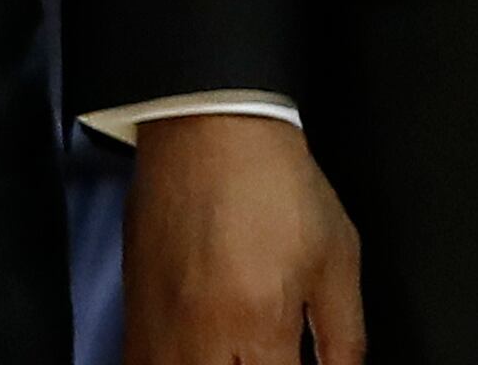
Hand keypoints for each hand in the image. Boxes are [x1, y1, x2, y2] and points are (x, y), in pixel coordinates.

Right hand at [126, 113, 363, 364]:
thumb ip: (344, 334)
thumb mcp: (337, 258)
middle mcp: (201, 342)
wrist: (211, 135)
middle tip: (269, 354)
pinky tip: (207, 354)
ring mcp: (158, 335)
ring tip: (242, 352)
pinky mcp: (133, 321)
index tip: (302, 363)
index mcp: (259, 328)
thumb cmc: (273, 187)